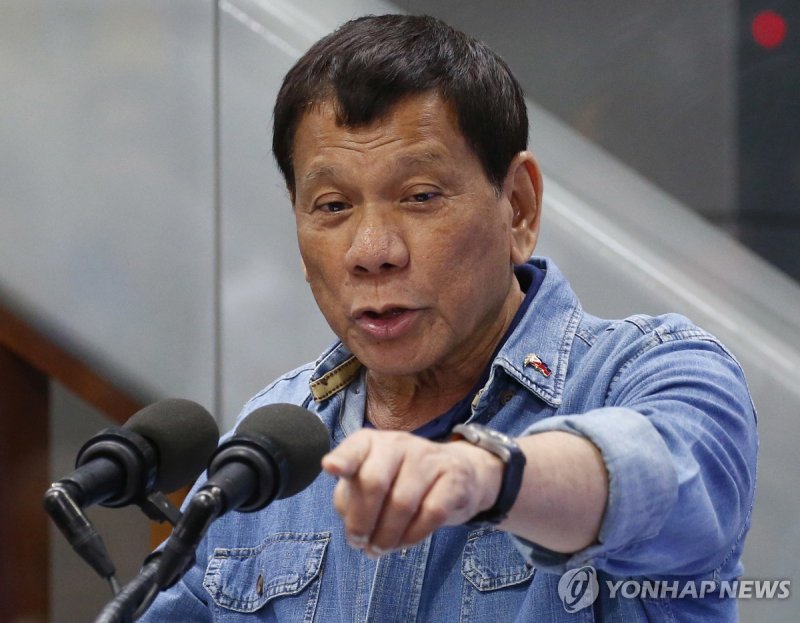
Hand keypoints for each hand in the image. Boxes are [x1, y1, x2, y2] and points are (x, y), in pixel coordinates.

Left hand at [322, 429, 502, 556]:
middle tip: (359, 543)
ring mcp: (429, 458)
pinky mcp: (453, 478)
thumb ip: (350, 497)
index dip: (343, 459)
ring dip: (386, 536)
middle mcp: (399, 444)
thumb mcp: (369, 483)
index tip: (331, 468)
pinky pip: (431, 513)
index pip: (355, 448)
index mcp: (372, 443)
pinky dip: (413, 536)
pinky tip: (404, 542)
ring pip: (402, 503)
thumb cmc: (400, 481)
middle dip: (362, 521)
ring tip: (379, 548)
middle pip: (374, 482)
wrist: (455, 474)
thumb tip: (348, 515)